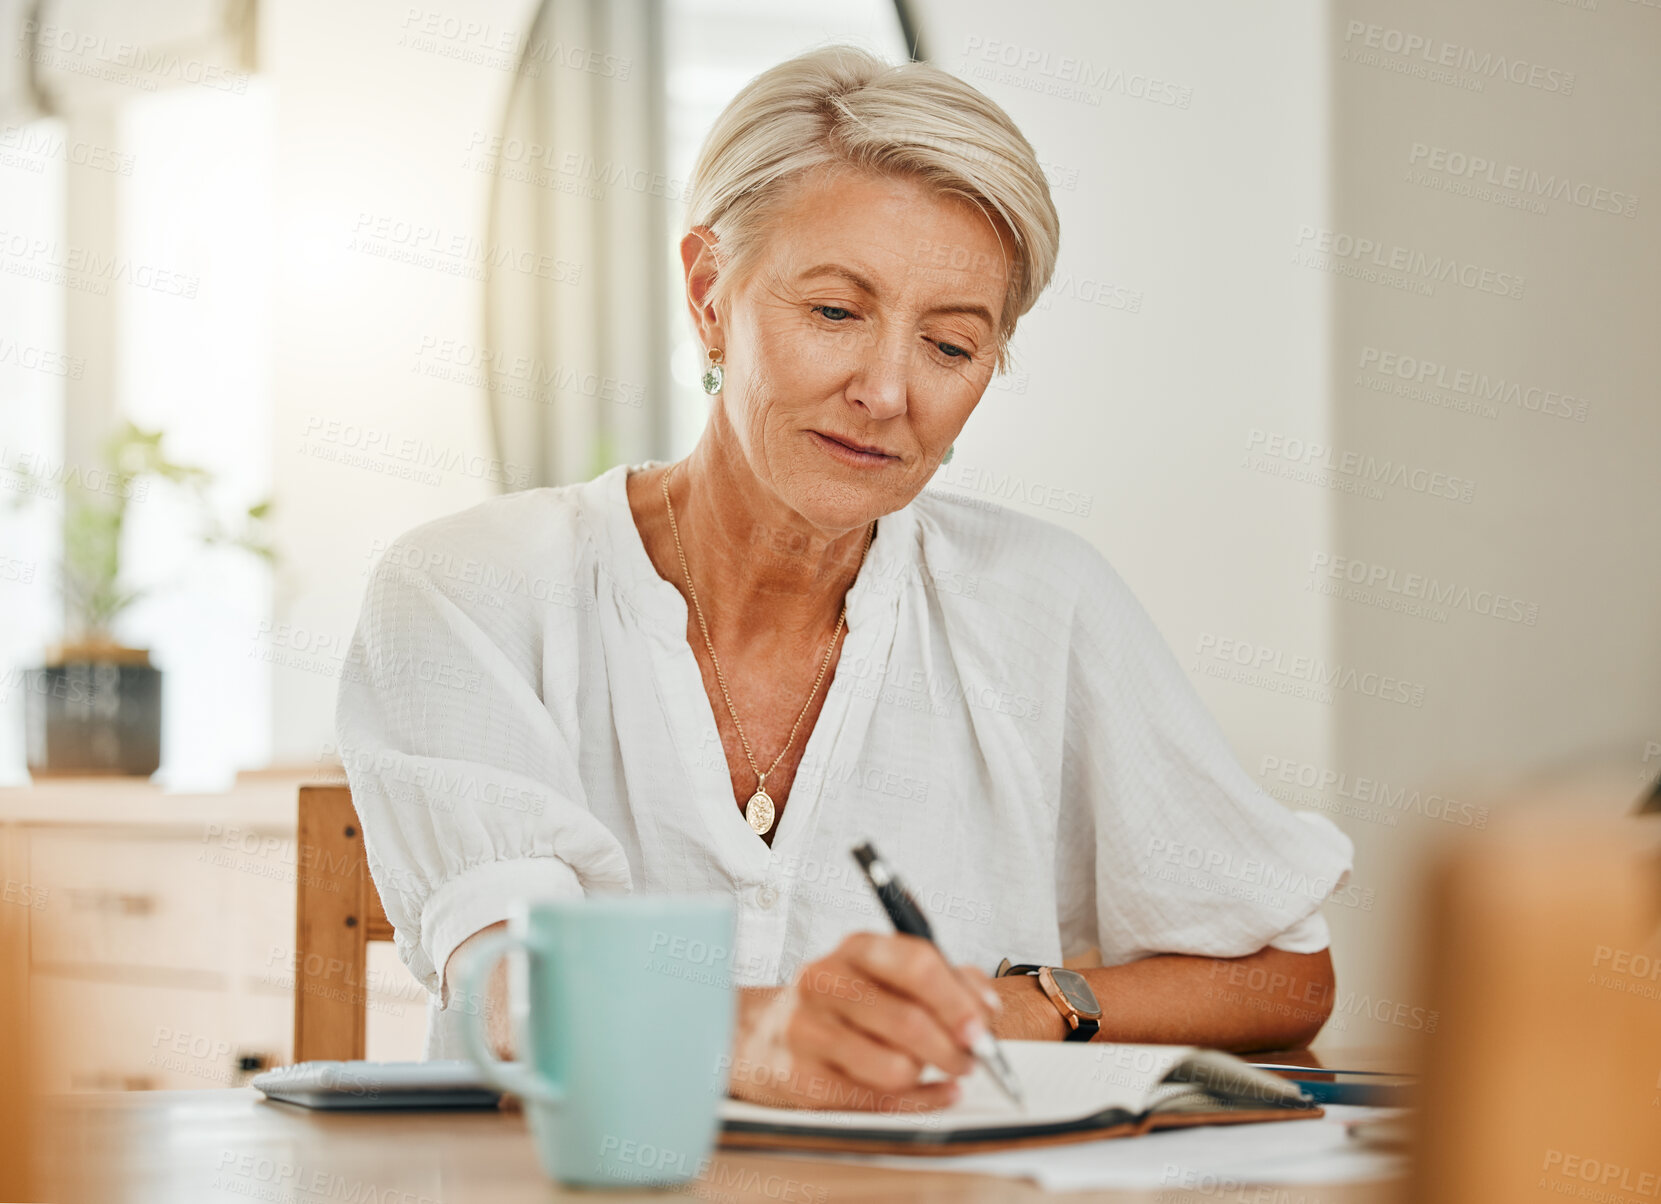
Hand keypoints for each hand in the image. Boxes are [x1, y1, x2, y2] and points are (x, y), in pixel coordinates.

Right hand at [727, 932, 999, 1113]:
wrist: (766, 1034)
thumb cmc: (845, 1005)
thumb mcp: (890, 975)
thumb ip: (947, 980)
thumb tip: (985, 1007)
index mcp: (856, 948)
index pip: (915, 963)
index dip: (957, 998)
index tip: (983, 1025)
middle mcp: (825, 981)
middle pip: (907, 1019)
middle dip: (953, 1047)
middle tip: (972, 1059)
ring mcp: (807, 1030)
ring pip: (894, 1066)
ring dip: (928, 1076)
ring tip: (933, 1070)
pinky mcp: (800, 1078)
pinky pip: (875, 1102)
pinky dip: (917, 1103)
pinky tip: (932, 1093)